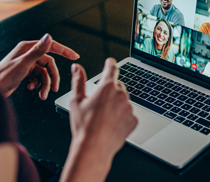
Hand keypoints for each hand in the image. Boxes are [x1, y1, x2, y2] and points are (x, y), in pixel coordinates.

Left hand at [0, 34, 79, 98]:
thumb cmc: (3, 77)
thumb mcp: (24, 64)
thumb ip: (38, 51)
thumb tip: (48, 37)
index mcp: (27, 48)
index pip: (50, 46)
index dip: (64, 51)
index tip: (74, 56)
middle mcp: (28, 54)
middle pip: (49, 64)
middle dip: (52, 77)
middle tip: (54, 88)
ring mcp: (26, 63)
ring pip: (44, 73)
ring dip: (44, 84)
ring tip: (42, 93)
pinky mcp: (25, 72)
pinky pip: (38, 77)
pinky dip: (37, 84)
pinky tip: (31, 88)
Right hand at [60, 58, 137, 181]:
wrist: (94, 147)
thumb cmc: (84, 126)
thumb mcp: (76, 100)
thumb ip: (78, 81)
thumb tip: (77, 67)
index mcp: (106, 87)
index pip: (111, 68)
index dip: (110, 63)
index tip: (110, 61)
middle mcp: (120, 95)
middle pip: (117, 86)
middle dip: (110, 90)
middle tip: (99, 103)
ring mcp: (129, 108)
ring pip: (123, 100)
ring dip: (116, 104)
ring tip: (103, 117)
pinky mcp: (133, 120)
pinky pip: (128, 114)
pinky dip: (122, 116)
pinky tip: (111, 124)